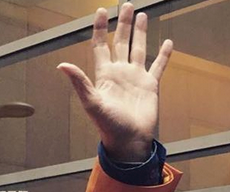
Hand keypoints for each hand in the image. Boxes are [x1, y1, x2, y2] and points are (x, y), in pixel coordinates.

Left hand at [58, 3, 172, 161]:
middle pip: (120, 42)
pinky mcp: (150, 85)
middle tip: (126, 5)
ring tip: (142, 15)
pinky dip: (163, 55)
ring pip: (138, 49)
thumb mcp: (92, 103)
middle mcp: (119, 73)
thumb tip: (62, 65)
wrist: (129, 141)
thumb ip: (80, 83)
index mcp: (104, 75)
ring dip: (140, 32)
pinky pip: (157, 66)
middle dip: (123, 23)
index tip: (100, 11)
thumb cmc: (109, 126)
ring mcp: (135, 78)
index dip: (99, 28)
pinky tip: (167, 43)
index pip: (100, 45)